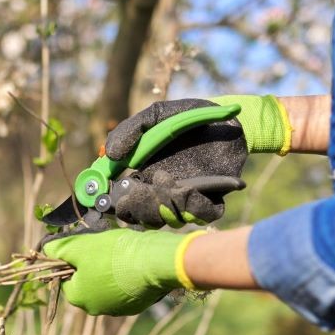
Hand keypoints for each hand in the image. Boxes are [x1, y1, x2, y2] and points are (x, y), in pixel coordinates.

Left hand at [42, 228, 202, 315]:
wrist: (154, 264)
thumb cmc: (112, 255)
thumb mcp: (79, 247)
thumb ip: (59, 249)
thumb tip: (47, 251)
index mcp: (78, 298)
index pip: (67, 279)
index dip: (73, 261)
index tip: (84, 249)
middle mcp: (96, 309)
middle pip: (87, 284)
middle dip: (92, 267)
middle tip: (102, 250)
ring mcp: (118, 310)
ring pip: (107, 287)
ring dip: (109, 272)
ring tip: (119, 255)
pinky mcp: (136, 306)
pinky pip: (125, 290)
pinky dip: (126, 279)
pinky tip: (132, 265)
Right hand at [105, 96, 290, 226]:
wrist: (227, 115)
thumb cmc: (188, 115)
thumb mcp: (156, 116)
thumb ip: (130, 131)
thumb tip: (110, 155)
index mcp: (143, 177)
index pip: (121, 201)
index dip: (111, 202)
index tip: (107, 194)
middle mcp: (162, 192)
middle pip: (141, 218)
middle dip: (138, 208)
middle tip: (141, 187)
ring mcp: (186, 198)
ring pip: (169, 219)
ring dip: (165, 204)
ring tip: (168, 179)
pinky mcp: (211, 199)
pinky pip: (200, 215)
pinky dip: (194, 206)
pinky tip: (191, 187)